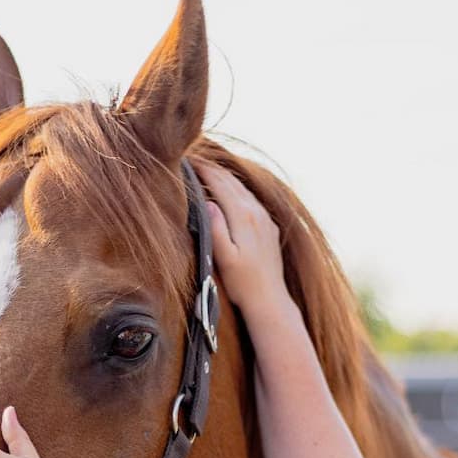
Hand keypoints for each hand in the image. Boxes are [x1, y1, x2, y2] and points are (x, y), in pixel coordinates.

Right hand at [195, 161, 292, 324]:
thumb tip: (207, 202)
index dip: (203, 170)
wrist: (269, 298)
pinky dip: (237, 190)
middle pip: (232, 181)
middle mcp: (256, 212)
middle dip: (213, 168)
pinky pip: (251, 199)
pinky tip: (230, 191)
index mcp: (243, 216)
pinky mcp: (269, 227)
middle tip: (194, 159)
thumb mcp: (224, 258)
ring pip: (243, 188)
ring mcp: (265, 218)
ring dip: (225, 177)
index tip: (187, 159)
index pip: (220, 183)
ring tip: (208, 170)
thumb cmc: (242, 282)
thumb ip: (216, 228)